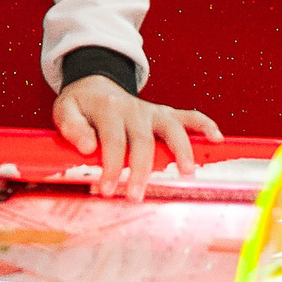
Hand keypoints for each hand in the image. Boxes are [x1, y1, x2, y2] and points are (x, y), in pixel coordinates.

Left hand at [53, 76, 222, 200]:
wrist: (96, 86)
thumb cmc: (81, 106)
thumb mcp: (64, 110)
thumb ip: (71, 127)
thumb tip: (86, 146)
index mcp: (108, 109)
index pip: (112, 140)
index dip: (110, 166)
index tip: (106, 190)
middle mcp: (133, 110)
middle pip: (142, 141)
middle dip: (140, 170)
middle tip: (135, 196)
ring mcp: (152, 111)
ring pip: (171, 128)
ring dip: (181, 150)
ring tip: (186, 173)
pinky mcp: (165, 114)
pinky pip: (189, 116)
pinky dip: (204, 126)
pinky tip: (216, 139)